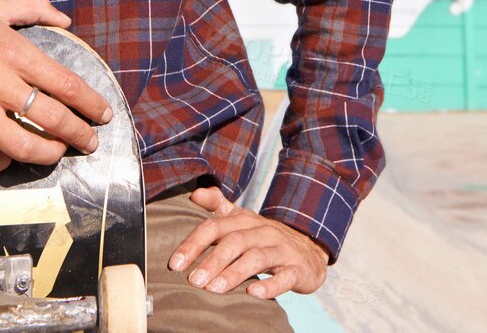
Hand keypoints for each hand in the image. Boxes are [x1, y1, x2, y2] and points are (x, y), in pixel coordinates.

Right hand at [0, 0, 113, 178]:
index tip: (102, 114)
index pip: (64, 83)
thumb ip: (31, 7)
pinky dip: (0, 166)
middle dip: (79, 136)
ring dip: (47, 155)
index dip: (91, 103)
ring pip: (22, 148)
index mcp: (9, 49)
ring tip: (55, 153)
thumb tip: (65, 18)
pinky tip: (6, 155)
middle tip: (89, 143)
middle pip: (52, 119)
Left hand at [167, 185, 330, 299]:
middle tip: (193, 280)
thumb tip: (194, 193)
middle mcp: (263, 232)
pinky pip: (285, 277)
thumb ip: (218, 206)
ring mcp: (281, 250)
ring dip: (234, 273)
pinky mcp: (297, 270)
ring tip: (214, 289)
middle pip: (235, 242)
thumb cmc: (267, 238)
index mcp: (246, 220)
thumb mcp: (244, 219)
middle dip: (212, 260)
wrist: (311, 250)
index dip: (194, 243)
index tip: (175, 263)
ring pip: (256, 258)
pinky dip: (270, 285)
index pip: (216, 227)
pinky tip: (253, 292)